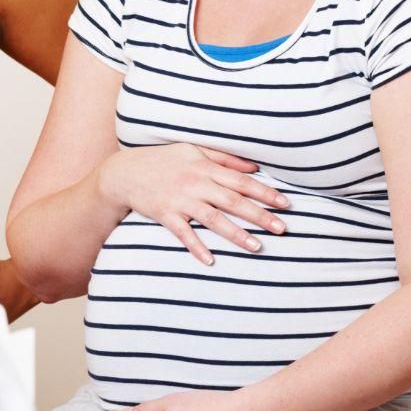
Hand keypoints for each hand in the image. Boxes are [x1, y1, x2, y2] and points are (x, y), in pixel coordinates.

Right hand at [98, 143, 289, 263]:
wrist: (123, 173)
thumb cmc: (162, 160)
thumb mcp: (193, 150)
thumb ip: (224, 158)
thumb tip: (254, 168)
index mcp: (205, 167)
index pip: (241, 181)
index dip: (265, 192)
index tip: (286, 204)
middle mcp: (195, 184)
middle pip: (233, 201)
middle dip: (259, 215)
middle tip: (282, 229)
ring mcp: (179, 200)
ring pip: (213, 219)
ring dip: (236, 234)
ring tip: (257, 247)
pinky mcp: (164, 214)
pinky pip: (183, 233)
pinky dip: (196, 247)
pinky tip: (210, 260)